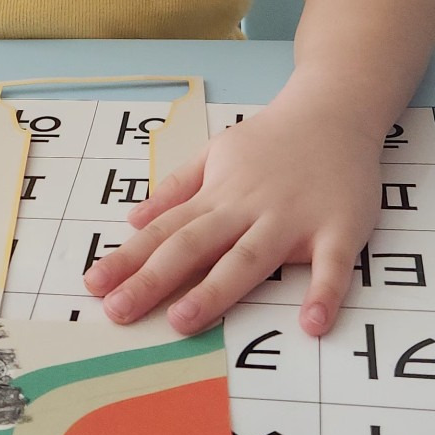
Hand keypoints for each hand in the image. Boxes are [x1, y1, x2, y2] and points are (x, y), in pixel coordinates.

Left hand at [82, 99, 379, 336]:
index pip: (165, 231)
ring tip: (183, 321)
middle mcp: (248, 208)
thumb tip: (134, 219)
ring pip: (249, 258)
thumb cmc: (273, 140)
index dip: (129, 259)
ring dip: (216, 290)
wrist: (335, 109)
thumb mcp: (216, 153)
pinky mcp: (339, 228)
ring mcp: (293, 220)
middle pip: (195, 246)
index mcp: (218, 195)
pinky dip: (323, 294)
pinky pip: (332, 266)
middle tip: (119, 311)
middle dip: (154, 279)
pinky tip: (312, 325)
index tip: (95, 285)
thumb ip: (178, 188)